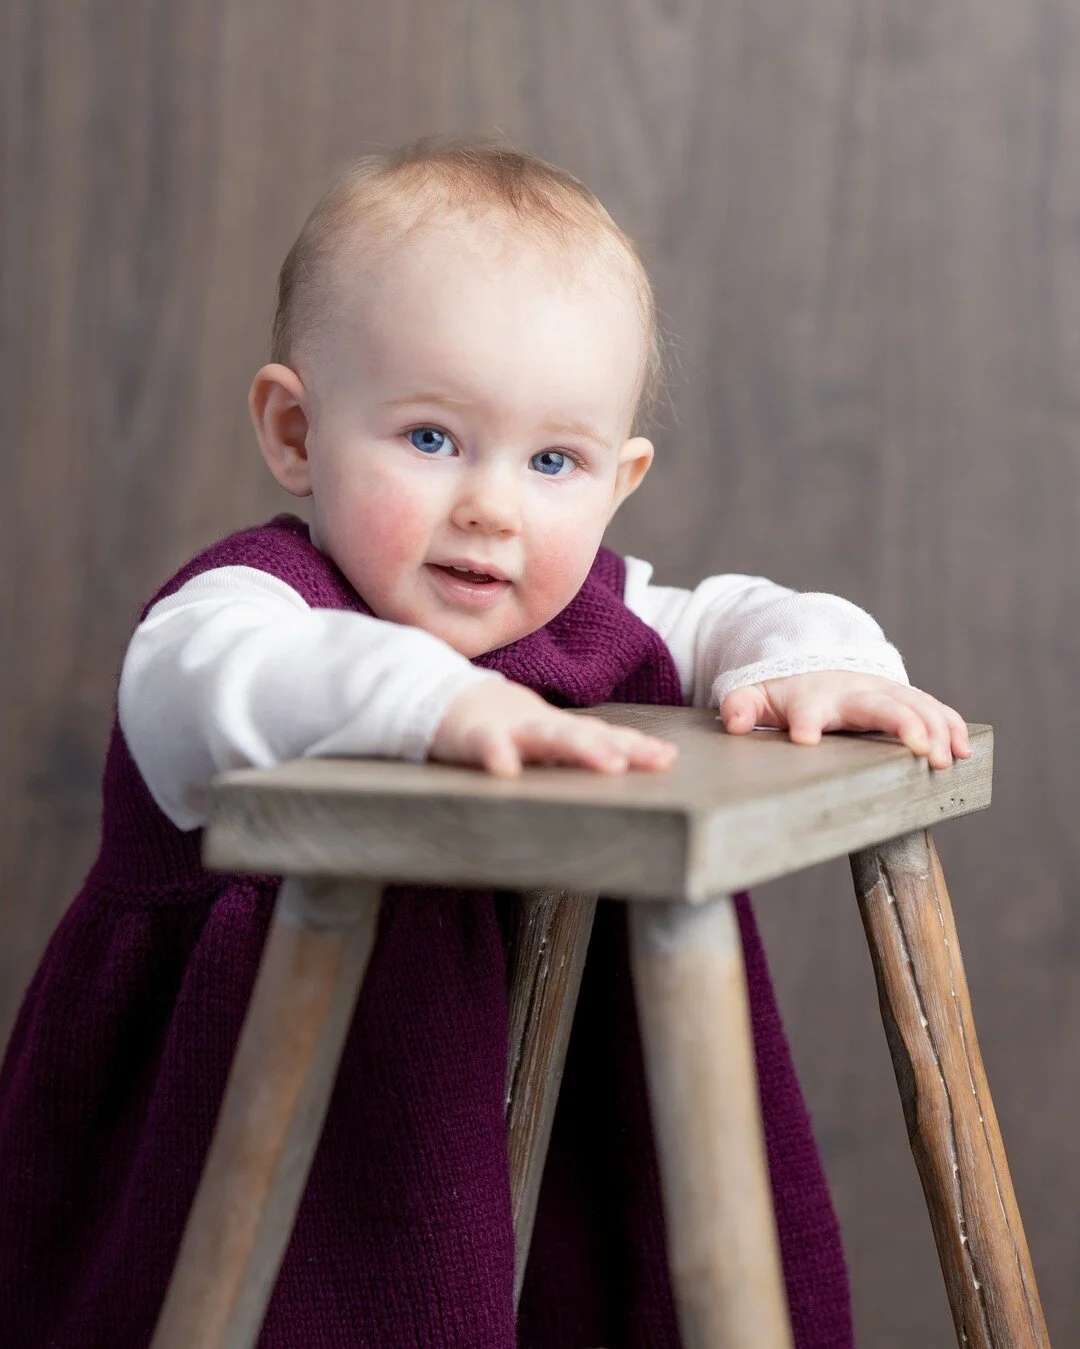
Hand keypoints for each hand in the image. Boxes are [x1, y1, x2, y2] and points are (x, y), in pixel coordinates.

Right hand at [432, 679, 678, 777]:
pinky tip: (506, 770)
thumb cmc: (498, 726)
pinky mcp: (472, 735)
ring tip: (609, 765)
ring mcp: (508, 728)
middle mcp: (541, 726)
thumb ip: (575, 752)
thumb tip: (622, 767)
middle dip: (621, 747)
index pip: (603, 736)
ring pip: (547, 737)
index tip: (669, 758)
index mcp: (558, 730)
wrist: (440, 699)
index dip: (636, 746)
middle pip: (586, 735)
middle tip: (656, 761)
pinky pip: (486, 746)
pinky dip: (496, 754)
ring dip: (579, 748)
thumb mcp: (541, 740)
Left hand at [720, 671, 970, 768]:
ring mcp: (882, 692)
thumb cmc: (783, 691)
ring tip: (948, 759)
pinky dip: (951, 726)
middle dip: (901, 724)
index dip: (806, 722)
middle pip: (878, 706)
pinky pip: (932, 709)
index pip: (807, 708)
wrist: (813, 664)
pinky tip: (966, 750)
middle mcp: (852, 692)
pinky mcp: (902, 698)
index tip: (806, 738)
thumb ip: (741, 707)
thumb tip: (732, 720)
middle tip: (919, 749)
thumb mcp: (755, 696)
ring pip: (914, 706)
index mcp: (812, 696)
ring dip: (935, 730)